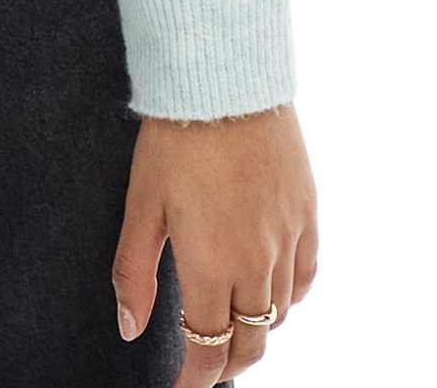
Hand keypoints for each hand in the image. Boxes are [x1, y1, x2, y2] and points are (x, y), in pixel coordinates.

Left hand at [111, 102, 316, 378]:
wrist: (225, 79)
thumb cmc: (176, 137)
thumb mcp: (142, 203)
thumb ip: (135, 272)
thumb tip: (130, 328)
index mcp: (212, 266)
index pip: (209, 348)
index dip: (196, 379)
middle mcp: (256, 261)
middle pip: (252, 340)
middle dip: (228, 362)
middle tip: (208, 365)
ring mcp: (287, 236)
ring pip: (281, 311)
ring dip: (257, 329)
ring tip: (235, 328)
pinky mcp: (306, 210)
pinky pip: (306, 274)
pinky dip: (290, 295)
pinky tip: (274, 292)